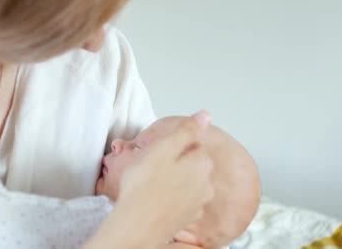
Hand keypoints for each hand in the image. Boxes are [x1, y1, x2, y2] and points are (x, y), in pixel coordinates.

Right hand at [116, 111, 214, 245]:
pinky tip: (156, 197)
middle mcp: (206, 184)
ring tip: (151, 183)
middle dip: (175, 161)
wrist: (136, 225)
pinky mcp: (187, 217)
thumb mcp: (163, 147)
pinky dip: (171, 196)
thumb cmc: (144, 187)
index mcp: (202, 163)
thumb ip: (187, 130)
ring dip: (174, 179)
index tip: (159, 150)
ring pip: (187, 181)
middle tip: (152, 166)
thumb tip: (205, 115)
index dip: (174, 144)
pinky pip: (182, 199)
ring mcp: (198, 203)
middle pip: (192, 163)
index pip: (194, 143)